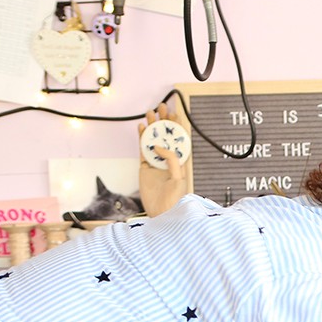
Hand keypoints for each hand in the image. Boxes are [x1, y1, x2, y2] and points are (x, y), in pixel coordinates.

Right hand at [138, 102, 188, 216]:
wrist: (162, 213)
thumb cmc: (175, 198)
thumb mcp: (178, 177)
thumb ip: (171, 160)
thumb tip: (159, 146)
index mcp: (180, 162)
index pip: (178, 140)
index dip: (176, 127)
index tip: (174, 114)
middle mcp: (168, 161)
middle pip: (165, 137)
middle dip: (163, 122)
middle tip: (161, 108)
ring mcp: (156, 163)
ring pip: (152, 141)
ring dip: (152, 127)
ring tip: (150, 113)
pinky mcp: (145, 168)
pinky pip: (142, 150)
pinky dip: (141, 139)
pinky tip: (141, 128)